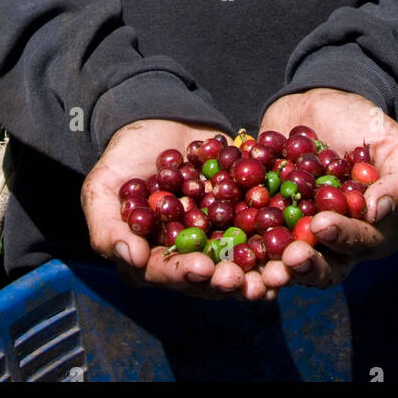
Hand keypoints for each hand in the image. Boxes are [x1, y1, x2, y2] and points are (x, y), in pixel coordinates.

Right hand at [81, 118, 280, 301]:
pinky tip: (295, 239)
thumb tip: (131, 259)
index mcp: (150, 258)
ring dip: (259, 271)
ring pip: (240, 262)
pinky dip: (278, 236)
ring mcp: (217, 237)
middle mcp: (187, 255)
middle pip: (209, 278)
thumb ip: (107, 227)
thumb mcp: (102, 188)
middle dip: (228, 281)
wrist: (160, 116)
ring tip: (277, 273)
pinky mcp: (243, 215)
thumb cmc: (123, 156)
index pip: (167, 274)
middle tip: (246, 280)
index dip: (184, 274)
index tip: (202, 268)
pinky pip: (263, 230)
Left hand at [255, 88, 397, 290]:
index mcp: (370, 231)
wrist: (317, 100)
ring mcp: (295, 234)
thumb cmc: (365, 124)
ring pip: (284, 262)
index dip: (343, 238)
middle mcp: (333, 242)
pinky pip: (250, 238)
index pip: (361, 242)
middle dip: (304, 266)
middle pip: (322, 266)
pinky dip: (238, 244)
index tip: (322, 224)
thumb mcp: (396, 145)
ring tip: (256, 271)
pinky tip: (223, 243)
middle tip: (287, 258)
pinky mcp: (262, 220)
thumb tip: (377, 211)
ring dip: (270, 270)